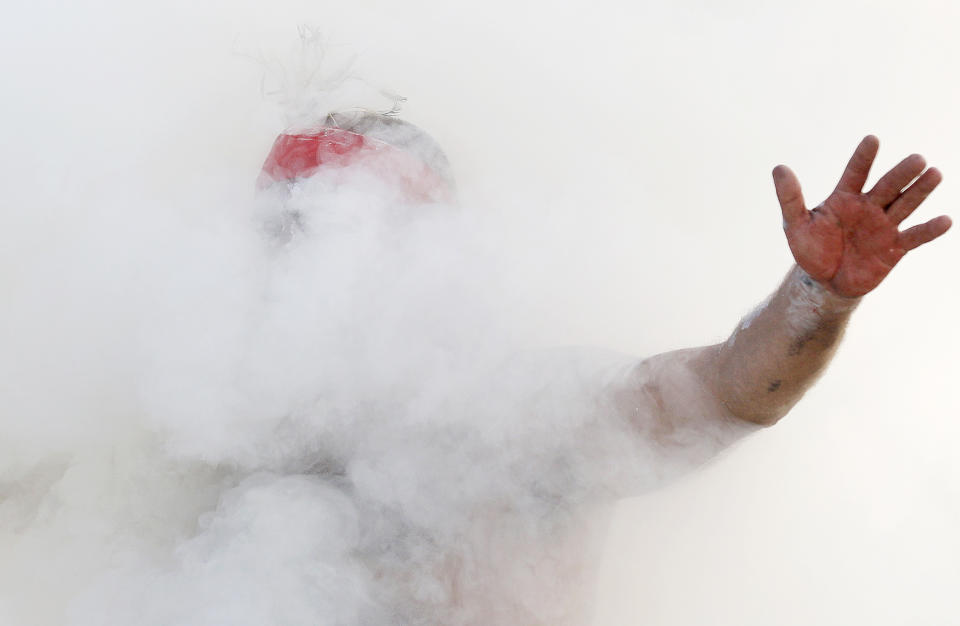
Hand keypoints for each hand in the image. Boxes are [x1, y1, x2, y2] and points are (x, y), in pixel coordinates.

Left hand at [773, 135, 951, 297]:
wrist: (824, 281)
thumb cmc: (811, 249)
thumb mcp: (795, 225)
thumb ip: (790, 198)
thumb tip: (779, 167)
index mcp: (844, 198)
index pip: (855, 173)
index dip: (863, 158)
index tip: (872, 139)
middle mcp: (868, 207)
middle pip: (887, 187)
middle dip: (901, 174)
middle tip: (917, 159)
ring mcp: (883, 226)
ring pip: (905, 205)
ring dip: (919, 191)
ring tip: (935, 173)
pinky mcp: (894, 248)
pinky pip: (914, 237)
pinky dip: (929, 230)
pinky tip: (945, 220)